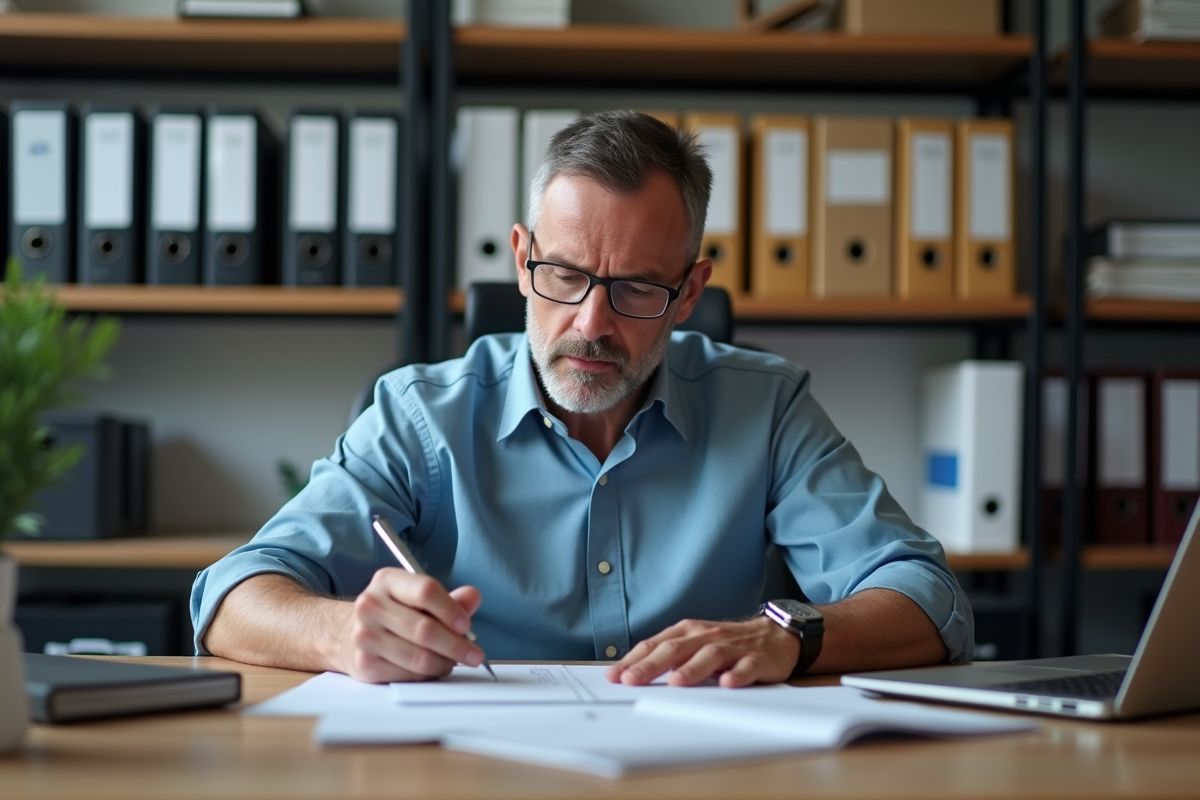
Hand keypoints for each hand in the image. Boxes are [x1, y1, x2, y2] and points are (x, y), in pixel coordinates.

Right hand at [342, 567, 485, 682]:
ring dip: (444, 663)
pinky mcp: (364, 664)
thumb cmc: (391, 612)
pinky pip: (407, 675)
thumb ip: (448, 598)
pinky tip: (433, 668)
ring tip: (454, 662)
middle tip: (475, 654)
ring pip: (418, 657)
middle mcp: (371, 605)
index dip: (451, 609)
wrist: (345, 633)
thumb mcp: (416, 597)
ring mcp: (364, 636)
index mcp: (388, 581)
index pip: (425, 591)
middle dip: (456, 645)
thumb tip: (473, 597)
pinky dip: (427, 675)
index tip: (466, 625)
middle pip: (424, 629)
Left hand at [605, 616, 800, 687]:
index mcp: (688, 632)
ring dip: (692, 669)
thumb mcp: (694, 643)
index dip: (634, 660)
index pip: (656, 645)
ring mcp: (732, 647)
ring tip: (676, 682)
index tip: (614, 676)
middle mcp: (706, 636)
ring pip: (709, 656)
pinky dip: (736, 675)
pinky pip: (746, 667)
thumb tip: (631, 672)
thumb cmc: (727, 643)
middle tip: (632, 680)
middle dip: (651, 665)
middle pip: (676, 649)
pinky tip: (727, 683)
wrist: (774, 635)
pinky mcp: (756, 659)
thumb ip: (668, 655)